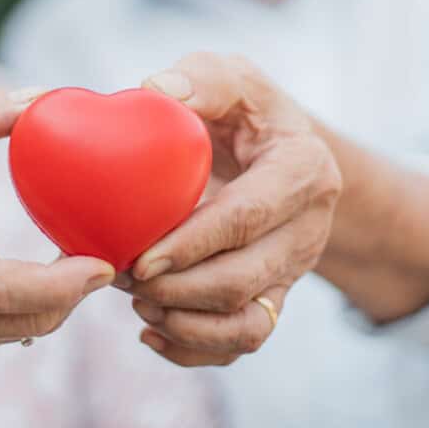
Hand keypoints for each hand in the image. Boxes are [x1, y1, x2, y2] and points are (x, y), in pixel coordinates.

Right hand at [0, 86, 115, 358]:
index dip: (53, 283)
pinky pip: (12, 334)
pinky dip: (45, 309)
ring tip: (92, 262)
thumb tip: (37, 99)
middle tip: (113, 260)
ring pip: (22, 331)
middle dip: (73, 293)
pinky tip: (61, 279)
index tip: (100, 263)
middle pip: (16, 316)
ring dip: (65, 302)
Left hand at [123, 54, 341, 365]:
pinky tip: (149, 332)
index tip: (141, 256)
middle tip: (120, 275)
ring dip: (184, 323)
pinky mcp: (275, 296)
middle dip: (177, 289)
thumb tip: (156, 90)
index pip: (248, 217)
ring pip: (247, 325)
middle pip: (244, 280)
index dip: (194, 243)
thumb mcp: (230, 78)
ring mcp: (294, 269)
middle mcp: (308, 227)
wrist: (275, 148)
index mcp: (303, 168)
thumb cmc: (242, 109)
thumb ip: (199, 79)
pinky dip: (194, 349)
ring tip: (135, 300)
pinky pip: (242, 344)